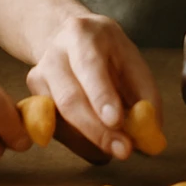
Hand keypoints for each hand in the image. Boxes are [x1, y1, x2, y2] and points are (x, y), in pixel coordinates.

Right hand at [27, 12, 159, 161]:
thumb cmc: (107, 52)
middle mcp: (54, 55)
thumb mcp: (131, 60)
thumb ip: (145, 95)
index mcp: (82, 35)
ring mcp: (38, 78)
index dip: (101, 95)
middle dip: (97, 130)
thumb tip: (152, 136)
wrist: (68, 39)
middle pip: (70, 98)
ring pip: (60, 120)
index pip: (89, 66)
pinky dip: (81, 143)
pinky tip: (99, 145)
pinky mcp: (33, 101)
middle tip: (123, 150)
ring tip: (117, 148)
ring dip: (91, 141)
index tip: (117, 121)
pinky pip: (56, 130)